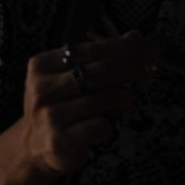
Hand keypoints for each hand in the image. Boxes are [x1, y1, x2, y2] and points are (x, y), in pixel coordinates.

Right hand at [15, 33, 158, 183]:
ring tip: (120, 105)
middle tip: (148, 70)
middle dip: (133, 68)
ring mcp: (49, 116)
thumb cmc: (60, 107)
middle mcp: (42, 89)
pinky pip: (102, 126)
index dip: (126, 48)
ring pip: (109, 98)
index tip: (149, 49)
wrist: (34, 148)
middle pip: (103, 71)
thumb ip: (101, 57)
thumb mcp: (72, 77)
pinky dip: (108, 127)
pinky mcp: (60, 141)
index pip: (92, 50)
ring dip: (124, 101)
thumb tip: (135, 37)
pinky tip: (98, 128)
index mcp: (42, 66)